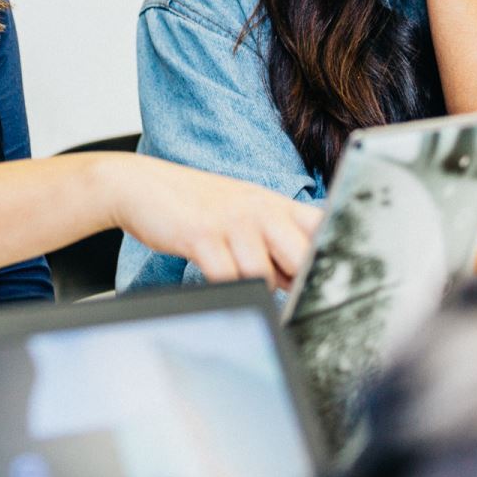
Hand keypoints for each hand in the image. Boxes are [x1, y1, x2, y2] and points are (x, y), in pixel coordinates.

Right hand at [112, 156, 321, 288]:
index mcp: (276, 205)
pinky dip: (223, 286)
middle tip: (277, 291)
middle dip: (294, 284)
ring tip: (231, 273)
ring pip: (264, 275)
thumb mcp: (242, 216)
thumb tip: (303, 284)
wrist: (140, 185)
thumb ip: (274, 247)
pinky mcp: (202, 235)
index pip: (325, 230)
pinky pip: (227, 277)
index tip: (337, 283)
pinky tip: (212, 276)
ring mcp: (232, 221)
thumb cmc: (194, 206)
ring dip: (250, 287)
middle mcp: (260, 210)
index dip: (335, 259)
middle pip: (303, 258)